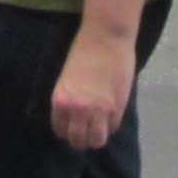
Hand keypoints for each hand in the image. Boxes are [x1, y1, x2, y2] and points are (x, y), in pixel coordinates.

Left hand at [50, 21, 137, 150]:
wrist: (105, 36)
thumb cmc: (84, 50)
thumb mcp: (68, 78)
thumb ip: (71, 99)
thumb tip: (76, 116)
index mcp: (60, 101)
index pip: (61, 130)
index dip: (68, 130)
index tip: (74, 125)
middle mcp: (77, 110)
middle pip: (78, 141)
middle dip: (82, 139)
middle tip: (87, 130)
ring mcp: (98, 111)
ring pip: (96, 141)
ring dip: (97, 137)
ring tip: (99, 128)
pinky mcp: (116, 108)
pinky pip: (112, 128)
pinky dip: (111, 125)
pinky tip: (110, 114)